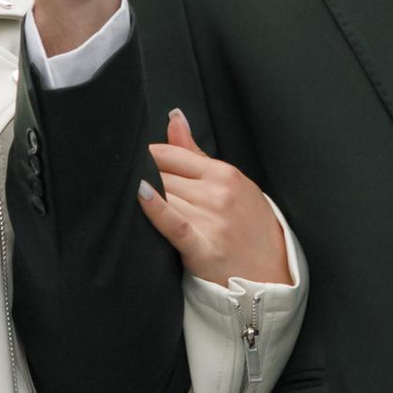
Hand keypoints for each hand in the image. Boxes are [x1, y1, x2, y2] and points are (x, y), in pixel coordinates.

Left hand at [139, 111, 290, 286]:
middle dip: (142, 178)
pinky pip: (174, 223)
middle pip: (162, 175)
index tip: (134, 165)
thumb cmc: (250, 228)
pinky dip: (156, 208)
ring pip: (163, 195)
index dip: (147, 158)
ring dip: (144, 195)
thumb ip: (196, 153)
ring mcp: (211, 220)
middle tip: (122, 183)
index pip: (171, 154)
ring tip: (124, 198)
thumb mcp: (232, 184)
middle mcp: (218, 193)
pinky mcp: (202, 248)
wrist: (270, 276)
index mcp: (225, 174)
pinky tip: (141, 194)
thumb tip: (175, 117)